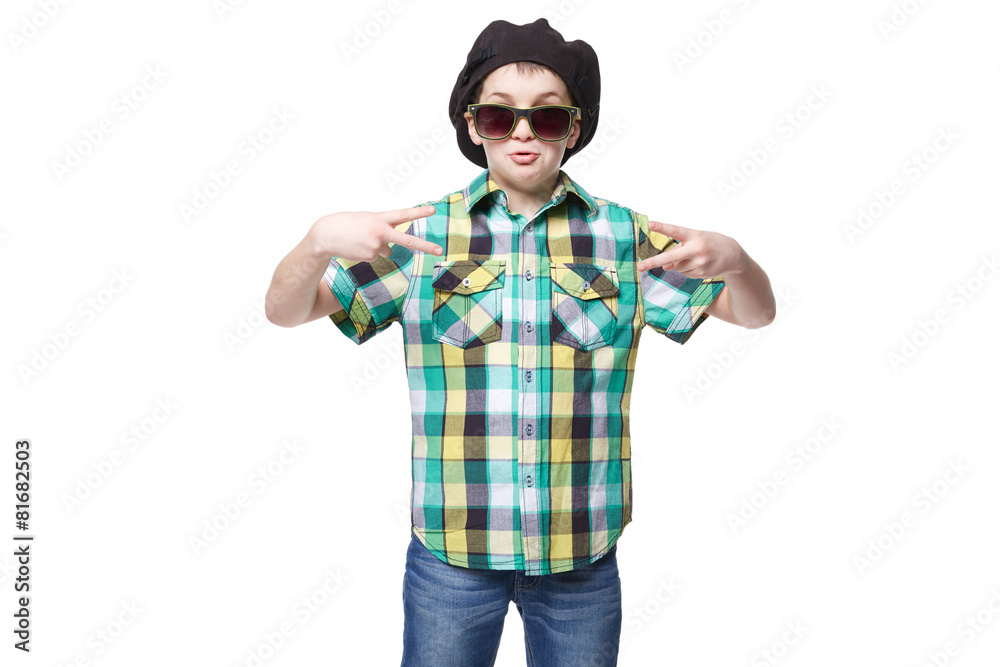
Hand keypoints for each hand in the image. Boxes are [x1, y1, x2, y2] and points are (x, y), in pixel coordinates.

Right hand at [311, 205, 442, 261]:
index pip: (403, 214)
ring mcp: (375, 246)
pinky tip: (357, 247)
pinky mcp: (370, 257)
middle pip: (406, 240)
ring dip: (376, 246)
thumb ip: (383, 228)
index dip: (419, 212)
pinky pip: (375, 256)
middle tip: (439, 250)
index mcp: (379, 218)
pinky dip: (368, 253)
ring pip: (386, 250)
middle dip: (424, 246)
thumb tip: (391, 249)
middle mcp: (380, 232)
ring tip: (360, 240)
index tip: (433, 210)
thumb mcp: (367, 219)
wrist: (326, 235)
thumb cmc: (347, 224)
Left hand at [636, 221, 744, 278]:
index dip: (662, 228)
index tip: (650, 224)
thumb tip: (664, 267)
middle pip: (671, 257)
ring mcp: (699, 263)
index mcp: (694, 235)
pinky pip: (685, 273)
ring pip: (677, 267)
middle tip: (639, 267)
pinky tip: (700, 263)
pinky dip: (688, 269)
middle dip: (654, 262)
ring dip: (681, 263)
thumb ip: (678, 249)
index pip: (676, 230)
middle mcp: (696, 249)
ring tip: (696, 257)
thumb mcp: (695, 240)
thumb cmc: (710, 243)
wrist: (733, 255)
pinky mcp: (701, 273)